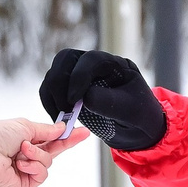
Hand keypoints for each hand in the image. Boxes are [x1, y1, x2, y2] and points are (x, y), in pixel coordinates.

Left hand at [0, 116, 86, 186]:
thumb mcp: (25, 126)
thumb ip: (46, 130)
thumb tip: (61, 129)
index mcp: (23, 141)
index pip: (50, 140)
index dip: (66, 137)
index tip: (82, 132)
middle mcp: (24, 157)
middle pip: (52, 153)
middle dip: (65, 143)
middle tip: (80, 134)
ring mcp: (24, 172)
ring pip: (48, 164)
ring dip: (38, 155)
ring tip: (21, 151)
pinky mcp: (23, 186)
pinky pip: (41, 176)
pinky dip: (33, 167)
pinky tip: (20, 164)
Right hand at [39, 49, 168, 151]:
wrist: (136, 128)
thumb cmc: (138, 116)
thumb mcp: (130, 111)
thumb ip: (109, 102)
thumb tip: (85, 97)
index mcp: (114, 64)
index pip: (91, 60)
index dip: (79, 77)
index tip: (74, 100)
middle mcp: (95, 65)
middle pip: (66, 58)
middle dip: (60, 82)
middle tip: (64, 108)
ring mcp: (80, 74)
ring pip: (55, 72)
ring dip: (52, 93)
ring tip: (61, 116)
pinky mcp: (69, 88)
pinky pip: (50, 88)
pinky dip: (49, 102)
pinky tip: (57, 118)